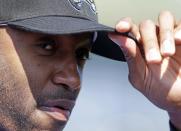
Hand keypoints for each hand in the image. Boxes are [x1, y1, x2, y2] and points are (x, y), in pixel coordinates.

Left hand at [109, 11, 180, 129]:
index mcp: (137, 49)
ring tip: (167, 54)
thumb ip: (130, 56)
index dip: (124, 25)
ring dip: (164, 35)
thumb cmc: (160, 90)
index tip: (120, 28)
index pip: (128, 30)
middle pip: (145, 26)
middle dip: (149, 41)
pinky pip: (180, 25)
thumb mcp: (141, 76)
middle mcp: (152, 41)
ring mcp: (168, 38)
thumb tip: (116, 38)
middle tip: (154, 60)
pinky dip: (178, 31)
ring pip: (163, 19)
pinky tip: (178, 41)